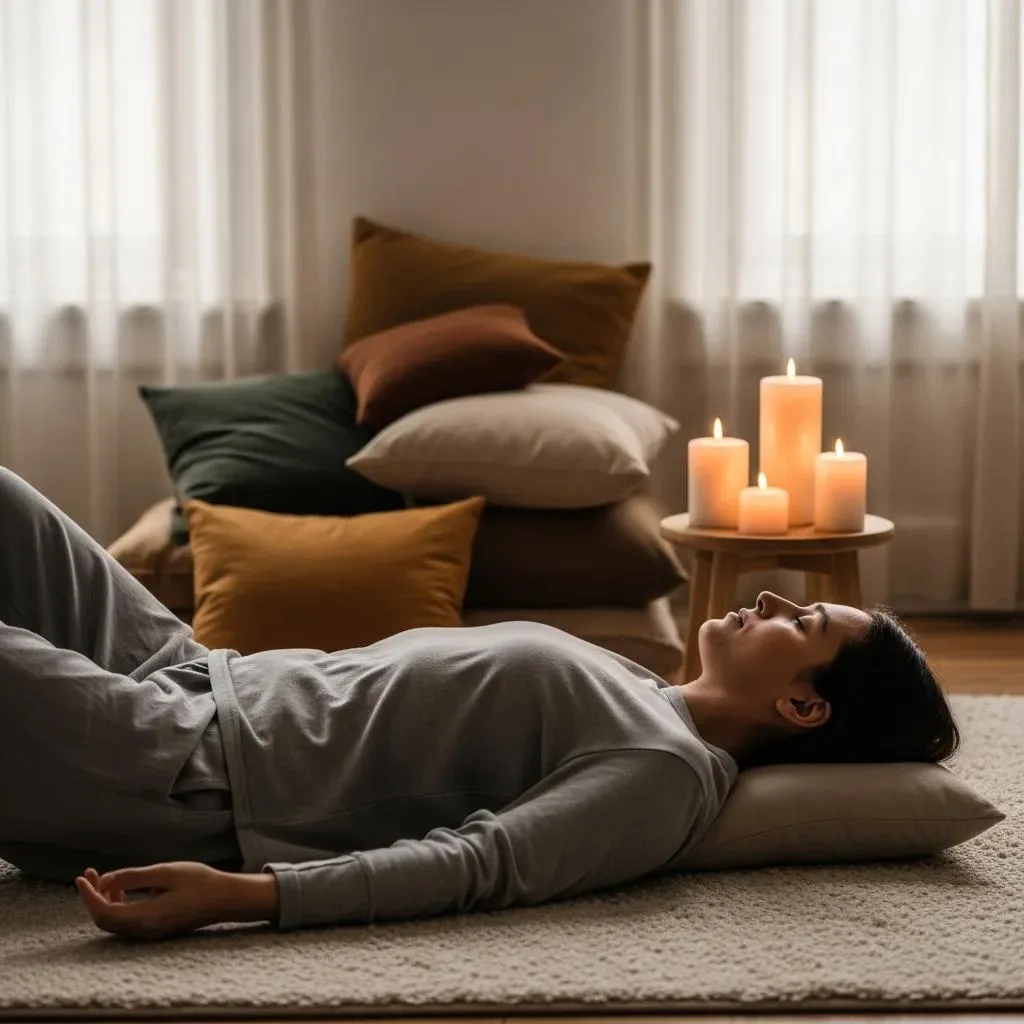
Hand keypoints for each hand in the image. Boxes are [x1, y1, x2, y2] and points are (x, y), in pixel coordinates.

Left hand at [75, 862, 278, 940]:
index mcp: (146, 917)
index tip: (81, 877)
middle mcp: (145, 931)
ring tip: (105, 879)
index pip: (104, 912)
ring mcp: (152, 933)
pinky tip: (124, 890)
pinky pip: (128, 922)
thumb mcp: (167, 872)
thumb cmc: (201, 882)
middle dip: (94, 898)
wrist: (228, 899)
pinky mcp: (158, 929)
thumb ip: (134, 877)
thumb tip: (105, 881)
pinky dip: (119, 906)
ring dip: (105, 902)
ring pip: (116, 922)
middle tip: (90, 875)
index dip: (88, 896)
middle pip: (105, 921)